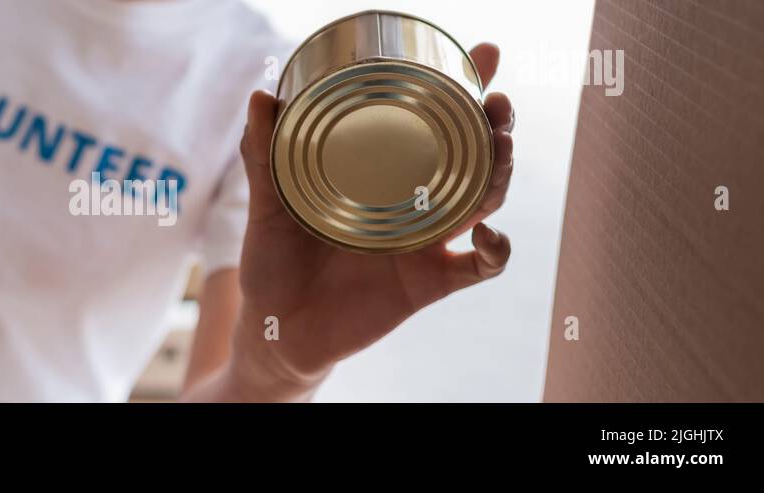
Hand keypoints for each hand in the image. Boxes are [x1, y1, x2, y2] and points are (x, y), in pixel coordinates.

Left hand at [228, 44, 515, 398]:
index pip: (430, 124)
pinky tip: (489, 233)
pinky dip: (496, 251)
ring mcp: (425, 242)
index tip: (482, 54)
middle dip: (495, 125)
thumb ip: (264, 157)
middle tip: (497, 101)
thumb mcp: (266, 206)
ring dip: (501, 172)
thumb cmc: (273, 265)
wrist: (274, 331)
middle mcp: (411, 202)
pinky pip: (479, 268)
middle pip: (472, 156)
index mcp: (380, 175)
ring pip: (485, 199)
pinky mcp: (428, 283)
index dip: (463, 88)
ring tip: (501, 146)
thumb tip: (261, 98)